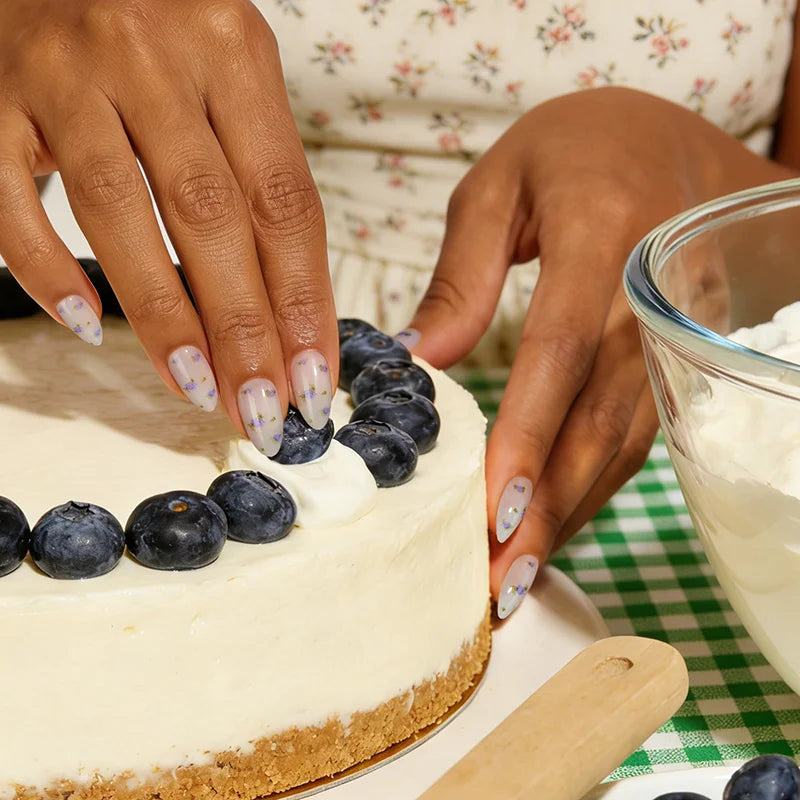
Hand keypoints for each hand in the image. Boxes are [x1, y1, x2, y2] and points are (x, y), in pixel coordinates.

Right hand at [0, 0, 336, 449]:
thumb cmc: (161, 32)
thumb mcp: (231, 78)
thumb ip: (260, 176)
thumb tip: (291, 308)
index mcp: (233, 51)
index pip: (283, 202)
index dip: (303, 302)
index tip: (312, 379)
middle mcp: (151, 56)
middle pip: (211, 217)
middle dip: (244, 330)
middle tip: (262, 410)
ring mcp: (63, 74)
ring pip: (118, 214)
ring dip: (163, 316)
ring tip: (197, 389)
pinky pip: (10, 196)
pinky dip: (44, 268)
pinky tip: (83, 323)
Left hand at [408, 87, 792, 615]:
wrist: (676, 143)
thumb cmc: (575, 152)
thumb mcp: (499, 186)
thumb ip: (460, 277)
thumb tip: (417, 365)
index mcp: (601, 231)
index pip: (562, 350)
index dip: (529, 434)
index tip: (494, 510)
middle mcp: (650, 293)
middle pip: (599, 417)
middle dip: (550, 506)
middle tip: (500, 581)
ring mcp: (673, 331)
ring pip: (625, 439)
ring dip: (574, 512)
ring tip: (521, 575)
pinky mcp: (673, 355)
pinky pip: (636, 430)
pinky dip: (596, 484)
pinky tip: (559, 524)